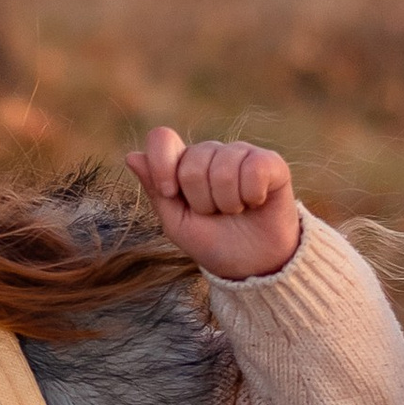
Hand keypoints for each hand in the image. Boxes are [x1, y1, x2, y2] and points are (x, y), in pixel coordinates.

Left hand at [128, 127, 301, 281]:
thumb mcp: (177, 223)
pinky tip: (256, 202)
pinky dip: (252, 195)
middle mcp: (211, 152)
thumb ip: (156, 190)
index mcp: (184, 163)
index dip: (162, 165)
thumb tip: (132, 155)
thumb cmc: (213, 242)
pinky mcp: (271, 162)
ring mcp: (241, 154)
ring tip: (236, 211)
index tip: (170, 193)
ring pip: (223, 168)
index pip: (162, 138)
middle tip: (214, 213)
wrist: (253, 266)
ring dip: (228, 202)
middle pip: (192, 163)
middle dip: (201, 200)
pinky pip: (254, 168)